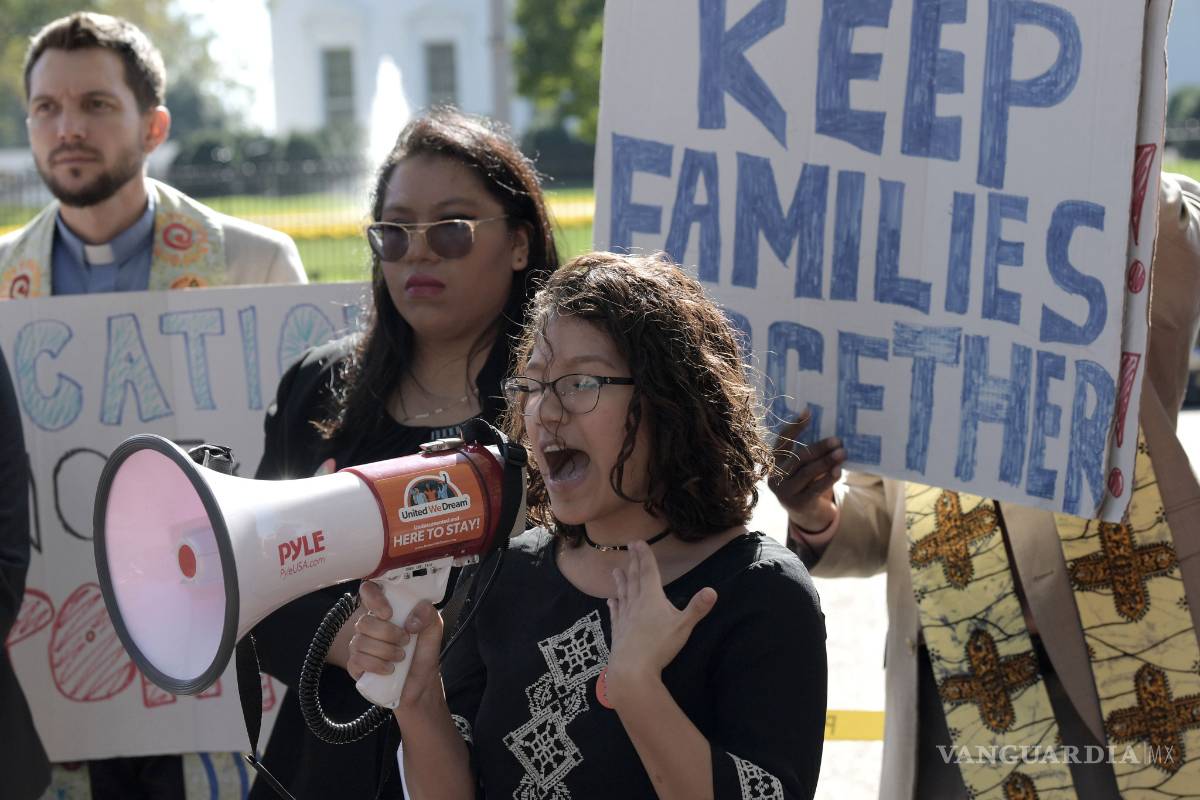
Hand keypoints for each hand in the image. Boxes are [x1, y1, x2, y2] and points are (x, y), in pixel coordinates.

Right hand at [346, 581, 444, 710]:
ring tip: (401, 657)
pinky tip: (390, 670)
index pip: (368, 591)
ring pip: (361, 642)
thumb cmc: (423, 653)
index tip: (388, 613)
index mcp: (385, 611)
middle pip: (365, 621)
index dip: (373, 597)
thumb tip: (410, 622)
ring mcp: (360, 645)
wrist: (420, 685)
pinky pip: (358, 660)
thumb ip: (428, 615)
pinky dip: (377, 665)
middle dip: (389, 634)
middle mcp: (369, 626)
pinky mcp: (355, 665)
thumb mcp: (434, 629)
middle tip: (406, 641)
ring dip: (386, 651)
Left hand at [605, 541, 715, 706]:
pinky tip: (610, 601)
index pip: (648, 572)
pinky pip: (616, 613)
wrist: (632, 669)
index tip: (638, 542)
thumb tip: (713, 590)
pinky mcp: (618, 631)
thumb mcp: (683, 627)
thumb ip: (697, 608)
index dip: (644, 556)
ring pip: (623, 594)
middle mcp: (636, 603)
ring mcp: (625, 617)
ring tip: (615, 570)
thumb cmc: (659, 646)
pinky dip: (614, 605)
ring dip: (620, 581)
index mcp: (651, 598)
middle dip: (633, 562)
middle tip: (629, 548)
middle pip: (634, 579)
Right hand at [768, 409, 845, 533]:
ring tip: (843, 452)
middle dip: (820, 447)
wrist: (805, 514)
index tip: (809, 412)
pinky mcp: (798, 504)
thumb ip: (808, 453)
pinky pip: (816, 488)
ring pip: (807, 472)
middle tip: (838, 440)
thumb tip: (828, 433)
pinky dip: (828, 478)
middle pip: (799, 457)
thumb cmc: (806, 483)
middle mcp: (775, 476)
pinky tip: (839, 470)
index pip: (782, 440)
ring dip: (827, 461)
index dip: (794, 426)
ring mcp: (785, 492)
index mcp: (774, 462)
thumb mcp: (802, 467)